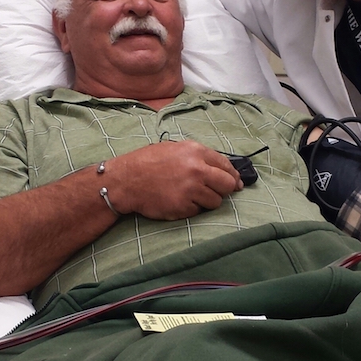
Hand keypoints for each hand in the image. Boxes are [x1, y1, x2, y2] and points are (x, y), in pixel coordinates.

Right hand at [104, 141, 241, 219]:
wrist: (125, 180)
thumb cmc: (147, 162)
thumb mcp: (174, 149)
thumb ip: (199, 157)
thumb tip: (223, 170)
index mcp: (195, 152)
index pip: (226, 166)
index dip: (233, 176)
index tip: (235, 183)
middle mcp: (196, 170)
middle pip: (228, 185)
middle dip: (225, 190)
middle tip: (216, 192)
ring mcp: (190, 190)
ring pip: (215, 202)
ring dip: (207, 201)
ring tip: (190, 195)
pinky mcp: (183, 207)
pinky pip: (198, 211)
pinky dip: (191, 208)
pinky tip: (178, 200)